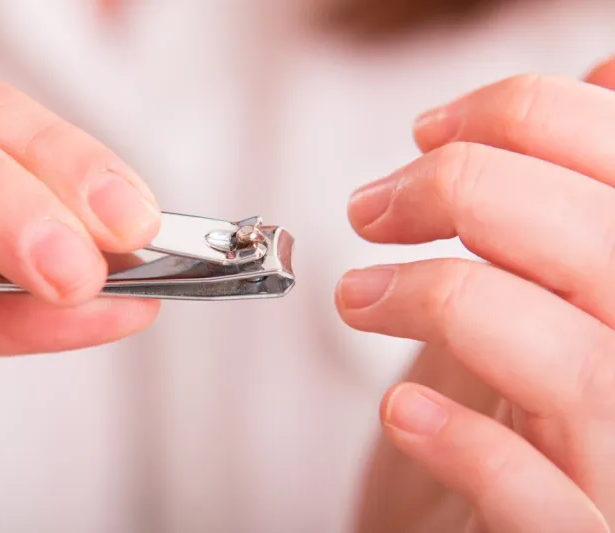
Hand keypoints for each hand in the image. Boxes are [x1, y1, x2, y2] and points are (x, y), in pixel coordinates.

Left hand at [340, 56, 614, 531]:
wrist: (511, 519)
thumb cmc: (530, 404)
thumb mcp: (560, 288)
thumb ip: (579, 202)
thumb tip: (606, 78)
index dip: (519, 116)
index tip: (428, 132)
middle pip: (602, 244)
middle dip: (467, 190)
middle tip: (372, 206)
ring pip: (575, 365)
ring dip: (444, 302)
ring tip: (357, 296)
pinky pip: (544, 503)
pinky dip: (467, 443)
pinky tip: (403, 411)